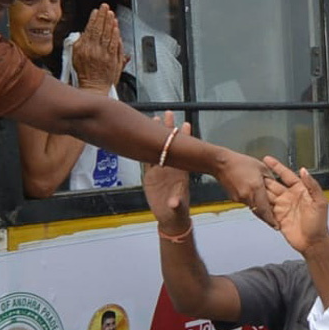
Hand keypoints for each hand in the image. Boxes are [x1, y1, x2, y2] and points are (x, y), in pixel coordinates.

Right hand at [73, 5, 127, 89]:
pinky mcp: (115, 60)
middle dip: (104, 16)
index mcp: (85, 49)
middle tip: (106, 7)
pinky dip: (116, 36)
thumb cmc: (84, 73)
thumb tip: (83, 32)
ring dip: (111, 23)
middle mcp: (96, 51)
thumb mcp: (75, 56)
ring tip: (112, 15)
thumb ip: (79, 43)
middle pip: (101, 29)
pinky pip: (116, 45)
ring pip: (109, 35)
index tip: (97, 10)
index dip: (94, 18)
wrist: (93, 87)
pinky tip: (117, 28)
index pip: (90, 29)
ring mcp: (106, 55)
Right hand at [141, 112, 191, 229]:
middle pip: (170, 145)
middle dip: (169, 129)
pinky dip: (145, 147)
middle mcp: (171, 168)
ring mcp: (161, 170)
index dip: (184, 138)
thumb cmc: (177, 212)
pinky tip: (143, 136)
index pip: (183, 152)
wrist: (170, 217)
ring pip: (158, 148)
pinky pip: (148, 158)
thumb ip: (175, 204)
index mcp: (180, 173)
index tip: (185, 124)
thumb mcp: (177, 209)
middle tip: (169, 112)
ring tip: (156, 118)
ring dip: (157, 135)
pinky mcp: (151, 175)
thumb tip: (173, 202)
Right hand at [215, 148, 275, 226]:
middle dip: (266, 216)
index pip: (265, 209)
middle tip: (273, 220)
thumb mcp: (261, 168)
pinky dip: (251, 201)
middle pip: (259, 212)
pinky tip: (252, 193)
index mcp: (255, 188)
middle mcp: (247, 196)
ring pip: (253, 207)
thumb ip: (271, 179)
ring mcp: (240, 199)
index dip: (271, 220)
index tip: (276, 226)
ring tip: (262, 200)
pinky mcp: (235, 199)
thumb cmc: (240, 163)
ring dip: (259, 207)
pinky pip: (246, 203)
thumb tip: (278, 187)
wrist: (222, 164)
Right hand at [262, 156, 328, 253]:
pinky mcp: (277, 217)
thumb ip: (312, 185)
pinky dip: (260, 204)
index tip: (268, 160)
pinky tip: (253, 199)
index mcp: (300, 190)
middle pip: (274, 184)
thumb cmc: (319, 224)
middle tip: (253, 172)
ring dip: (260, 190)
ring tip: (250, 183)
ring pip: (268, 195)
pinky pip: (266, 209)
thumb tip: (304, 171)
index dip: (277, 167)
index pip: (287, 175)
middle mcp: (290, 197)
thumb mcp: (319, 202)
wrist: (313, 243)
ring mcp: (283, 207)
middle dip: (264, 178)